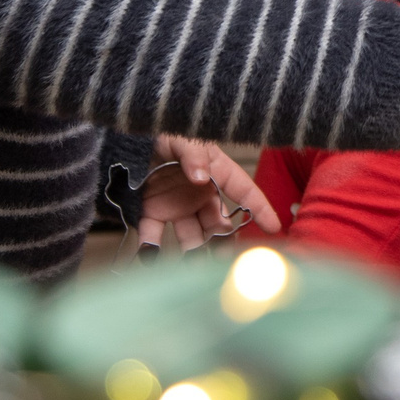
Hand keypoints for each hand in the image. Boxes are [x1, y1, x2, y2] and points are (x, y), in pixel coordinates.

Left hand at [136, 134, 277, 249]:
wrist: (125, 137)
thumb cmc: (161, 130)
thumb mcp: (180, 136)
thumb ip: (193, 154)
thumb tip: (201, 178)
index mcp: (214, 171)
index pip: (243, 190)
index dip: (259, 208)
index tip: (274, 228)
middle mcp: (199, 194)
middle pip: (217, 223)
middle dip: (222, 242)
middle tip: (223, 260)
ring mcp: (176, 205)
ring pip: (191, 236)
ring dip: (192, 253)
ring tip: (192, 269)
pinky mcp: (151, 212)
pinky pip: (153, 234)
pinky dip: (149, 248)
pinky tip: (148, 257)